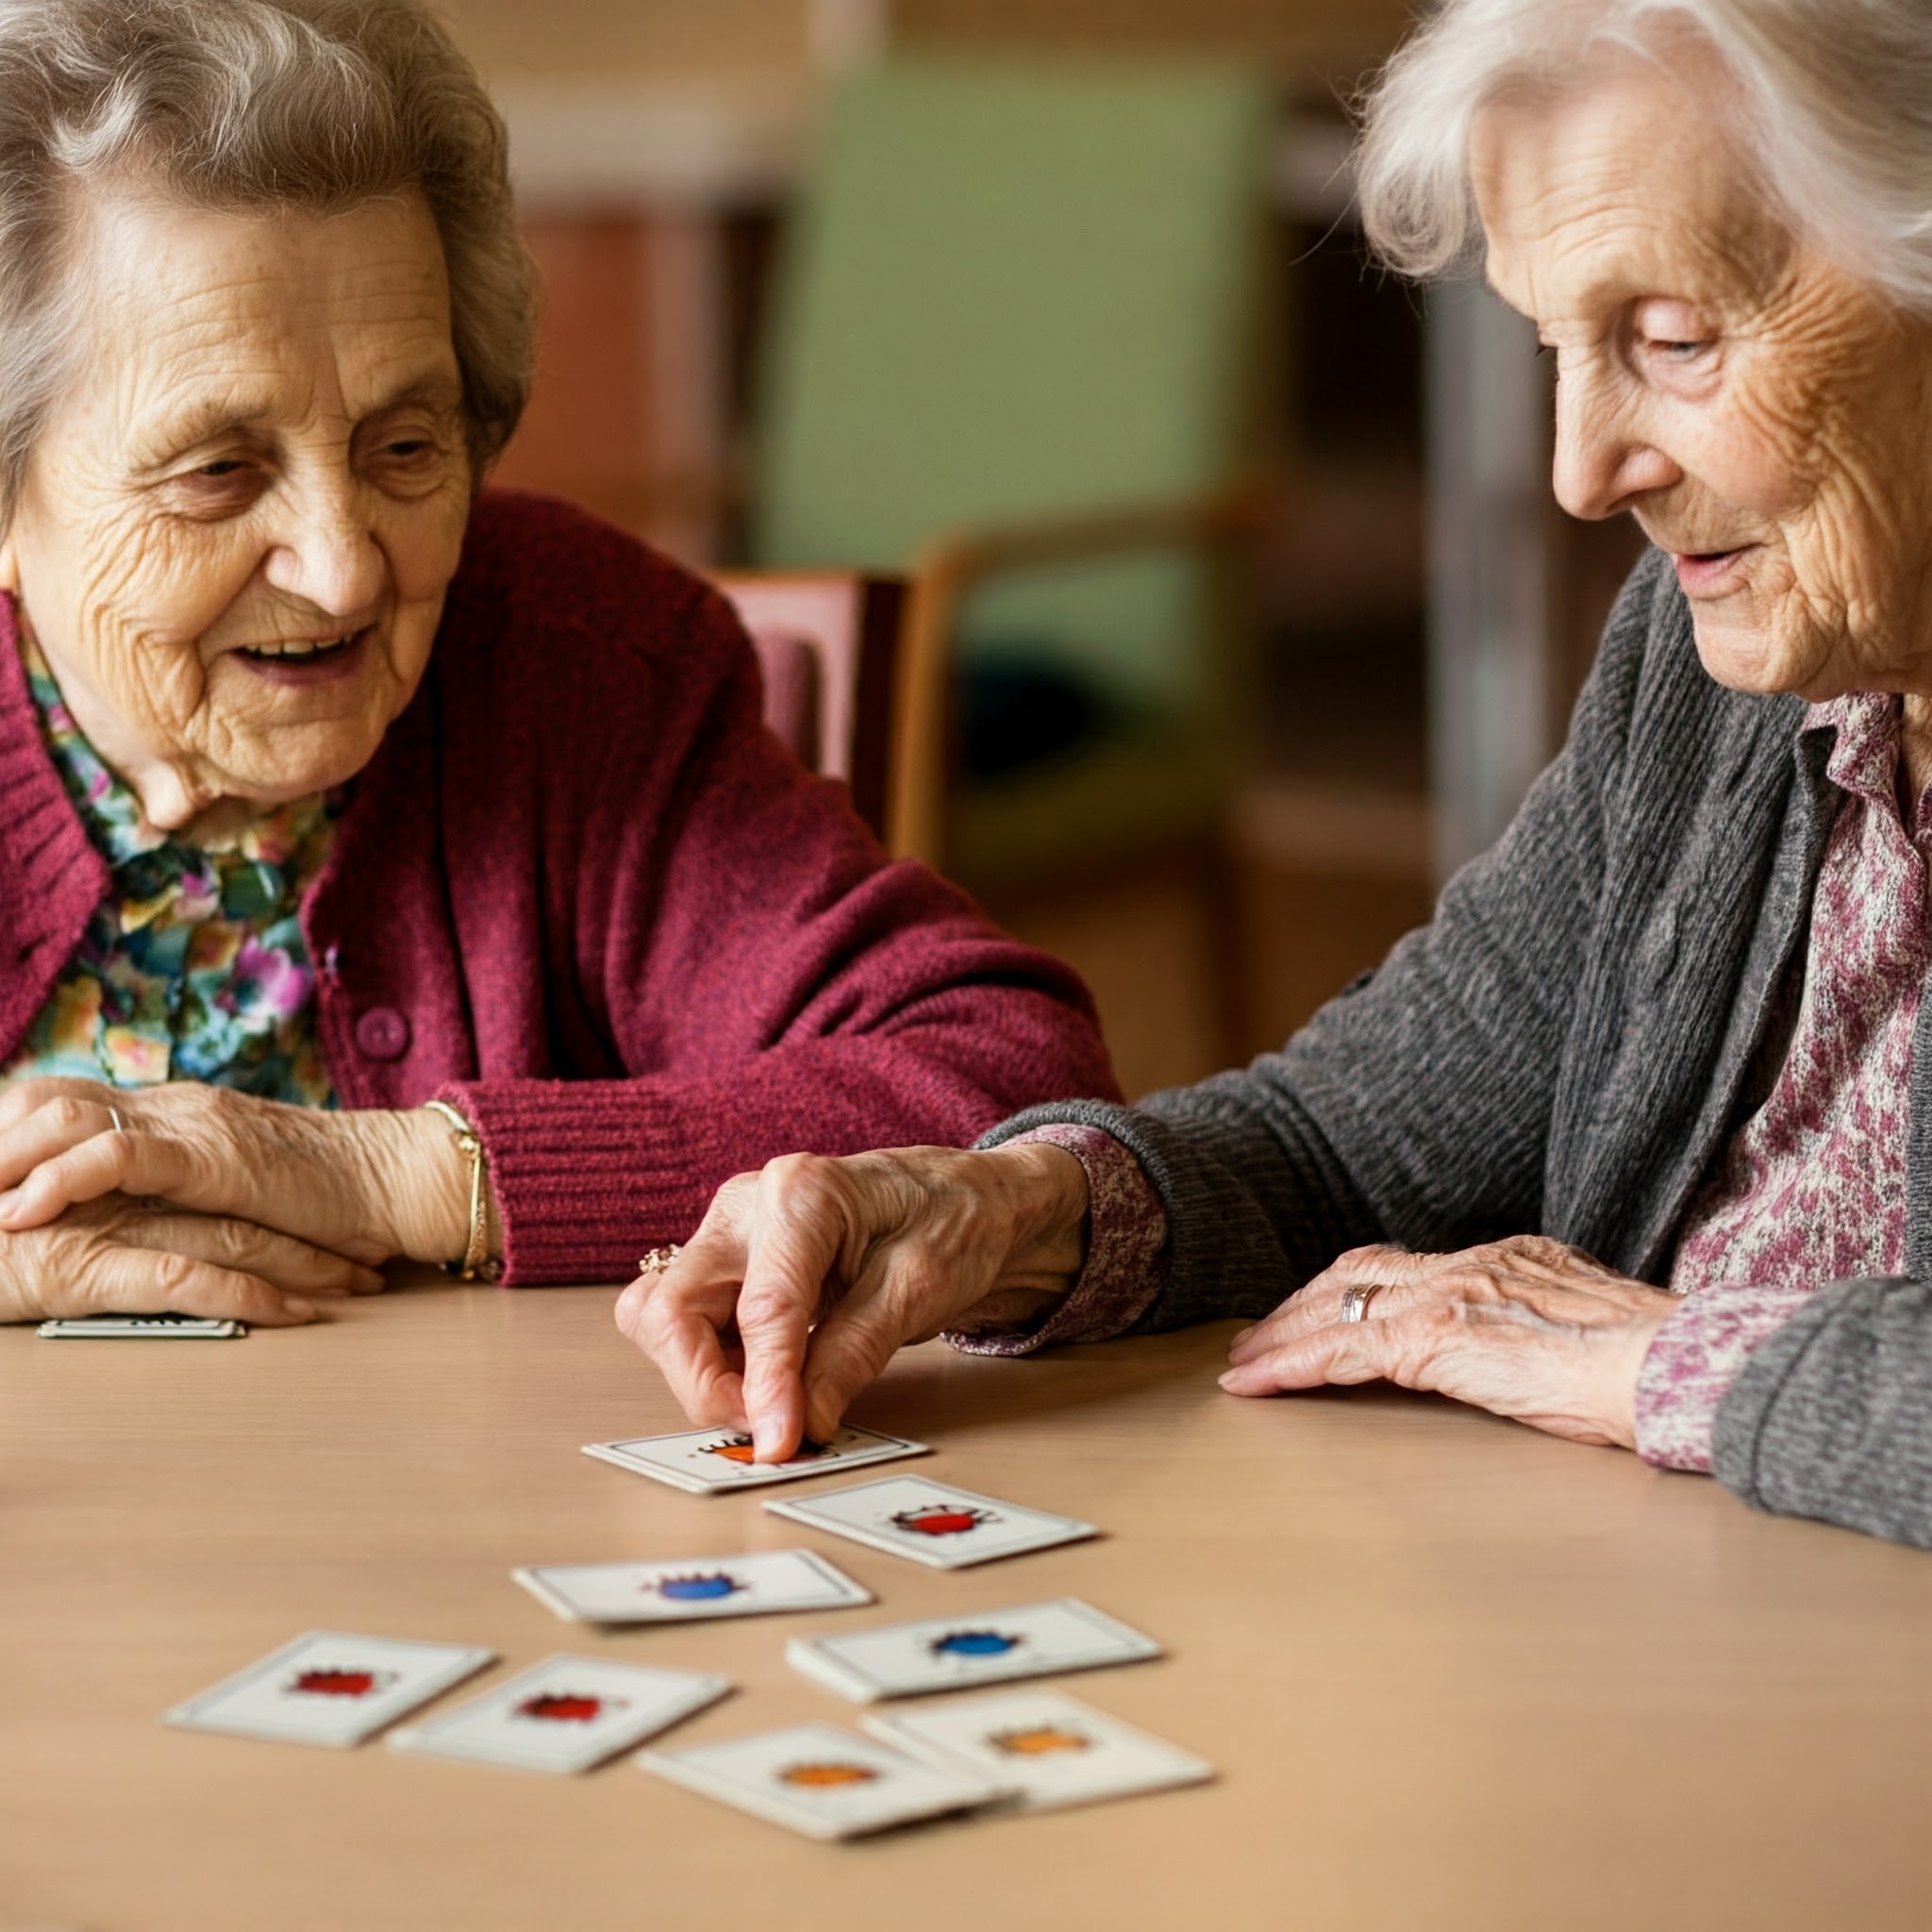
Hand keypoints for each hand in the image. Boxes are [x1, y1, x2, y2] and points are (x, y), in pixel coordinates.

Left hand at [0, 1077, 481, 1266]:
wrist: (398, 1179)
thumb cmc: (332, 1200)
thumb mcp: (241, 1184)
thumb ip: (188, 1184)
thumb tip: (130, 1216)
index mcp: (174, 1109)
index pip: (62, 1097)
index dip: (4, 1129)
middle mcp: (171, 1103)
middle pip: (44, 1095)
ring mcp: (189, 1123)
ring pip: (64, 1114)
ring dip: (6, 1159)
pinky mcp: (210, 1154)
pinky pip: (114, 1154)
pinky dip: (57, 1179)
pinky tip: (24, 1214)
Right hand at [0, 1191, 381, 1324]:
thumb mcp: (33, 1214)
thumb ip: (87, 1207)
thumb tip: (142, 1220)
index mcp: (112, 1177)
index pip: (215, 1187)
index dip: (278, 1206)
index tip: (333, 1228)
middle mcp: (119, 1195)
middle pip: (240, 1207)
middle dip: (313, 1236)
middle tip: (371, 1259)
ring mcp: (104, 1229)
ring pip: (230, 1238)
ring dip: (302, 1266)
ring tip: (357, 1286)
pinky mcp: (85, 1268)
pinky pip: (185, 1279)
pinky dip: (249, 1296)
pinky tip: (297, 1315)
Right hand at [615, 1143, 1090, 1460]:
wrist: (964, 1198)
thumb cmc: (950, 1222)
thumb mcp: (922, 1287)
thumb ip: (856, 1351)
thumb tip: (804, 1421)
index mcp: (801, 1194)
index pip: (763, 1306)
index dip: (766, 1385)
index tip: (777, 1443)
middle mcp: (746, 1207)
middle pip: (670, 1307)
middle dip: (703, 1382)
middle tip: (767, 1429)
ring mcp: (728, 1234)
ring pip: (663, 1319)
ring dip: (702, 1376)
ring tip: (775, 1402)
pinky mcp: (726, 1264)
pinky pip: (687, 1325)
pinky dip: (713, 1366)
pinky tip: (770, 1381)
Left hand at [1219, 1235, 1679, 1445]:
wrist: (1681, 1366)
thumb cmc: (1660, 1368)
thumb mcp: (1593, 1334)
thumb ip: (1548, 1333)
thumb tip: (1535, 1360)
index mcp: (1512, 1259)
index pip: (1413, 1266)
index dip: (1360, 1290)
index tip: (1328, 1313)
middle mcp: (1474, 1263)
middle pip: (1360, 1271)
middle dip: (1304, 1303)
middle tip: (1262, 1337)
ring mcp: (1452, 1293)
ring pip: (1339, 1303)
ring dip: (1284, 1335)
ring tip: (1245, 1365)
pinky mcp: (1438, 1336)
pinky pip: (1343, 1348)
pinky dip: (1292, 1365)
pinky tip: (1259, 1384)